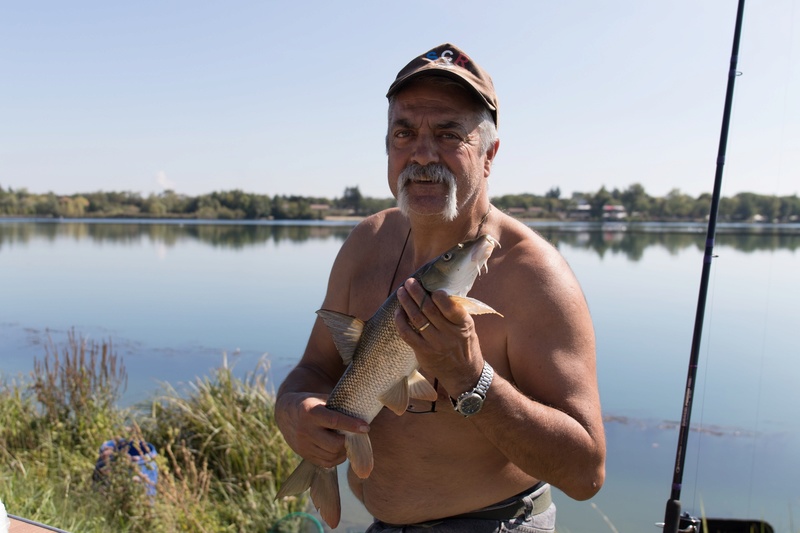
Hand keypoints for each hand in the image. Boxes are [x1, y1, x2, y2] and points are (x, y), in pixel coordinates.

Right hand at [275, 392, 369, 467]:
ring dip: (344, 450)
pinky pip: (326, 463)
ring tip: (347, 441)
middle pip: (334, 443)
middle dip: (348, 440)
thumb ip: (337, 406)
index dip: (352, 425)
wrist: (286, 412)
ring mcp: (304, 445)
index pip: (334, 421)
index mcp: (310, 412)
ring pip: (331, 455)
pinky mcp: (304, 455)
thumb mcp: (320, 398)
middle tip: (355, 435)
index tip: (366, 427)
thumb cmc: (311, 403)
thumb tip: (361, 411)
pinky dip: (337, 458)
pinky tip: (340, 449)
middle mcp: (305, 430)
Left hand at [395, 278, 484, 395]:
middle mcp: (449, 334)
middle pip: (429, 309)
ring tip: (401, 291)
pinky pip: (407, 334)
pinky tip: (398, 312)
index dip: (440, 296)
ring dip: (406, 303)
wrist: (464, 374)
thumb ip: (455, 312)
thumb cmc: (465, 344)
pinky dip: (400, 321)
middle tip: (410, 282)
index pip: (451, 308)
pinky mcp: (423, 351)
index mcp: (463, 324)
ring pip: (416, 318)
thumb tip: (435, 290)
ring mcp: (435, 343)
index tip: (432, 288)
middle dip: (417, 293)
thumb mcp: (467, 327)